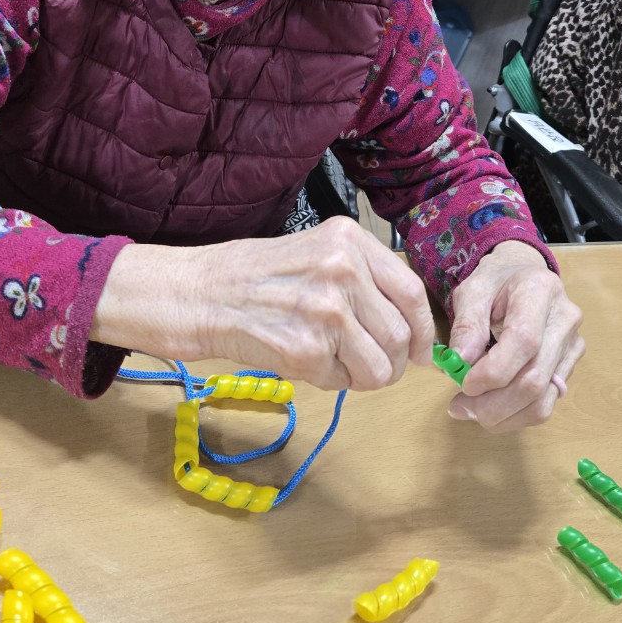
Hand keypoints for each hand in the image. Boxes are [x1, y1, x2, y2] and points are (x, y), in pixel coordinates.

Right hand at [93, 216, 434, 390]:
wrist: (198, 294)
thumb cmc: (255, 277)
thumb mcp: (316, 252)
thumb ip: (363, 278)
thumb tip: (414, 328)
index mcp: (347, 240)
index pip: (411, 290)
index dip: (423, 329)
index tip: (421, 350)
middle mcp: (342, 269)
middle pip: (402, 334)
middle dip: (392, 361)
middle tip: (368, 364)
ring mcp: (325, 310)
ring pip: (380, 367)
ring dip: (363, 376)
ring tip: (334, 363)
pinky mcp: (305, 349)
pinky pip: (344, 382)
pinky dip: (329, 382)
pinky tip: (303, 361)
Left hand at [444, 241, 583, 431]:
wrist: (525, 275)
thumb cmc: (496, 281)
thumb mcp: (472, 290)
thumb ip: (466, 324)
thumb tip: (460, 361)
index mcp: (540, 290)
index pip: (525, 340)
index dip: (494, 370)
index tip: (464, 384)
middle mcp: (565, 319)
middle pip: (534, 378)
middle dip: (493, 403)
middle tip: (458, 407)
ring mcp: (573, 345)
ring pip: (543, 400)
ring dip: (503, 415)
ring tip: (470, 411)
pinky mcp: (569, 366)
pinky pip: (546, 403)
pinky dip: (515, 415)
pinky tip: (491, 409)